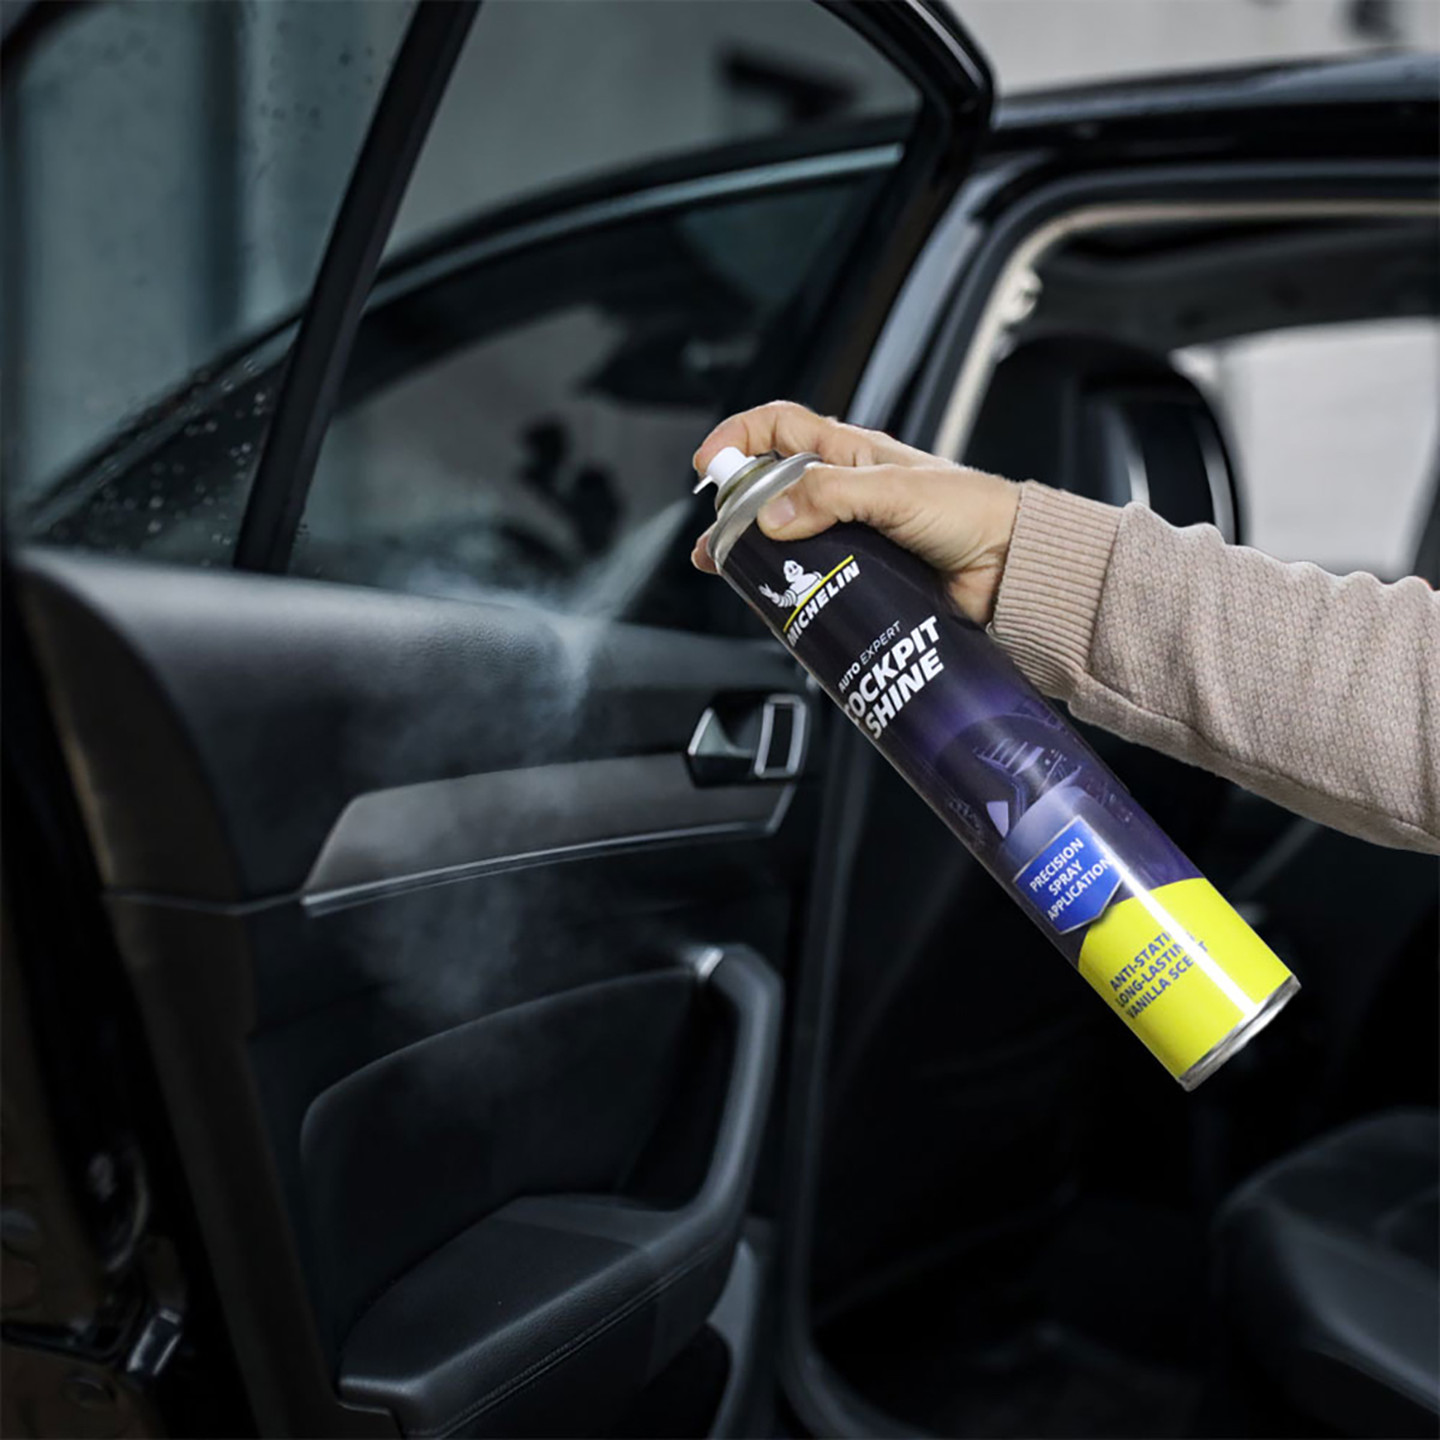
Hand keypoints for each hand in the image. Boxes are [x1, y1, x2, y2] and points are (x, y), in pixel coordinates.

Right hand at [691, 401, 1020, 624]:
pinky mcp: (863, 578)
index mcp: (852, 454)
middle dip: (735, 512)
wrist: (1014, 570)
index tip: (709, 465)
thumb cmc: (974, 513)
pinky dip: (792, 591)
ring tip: (737, 577)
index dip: (738, 437)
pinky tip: (782, 603)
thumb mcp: (895, 491)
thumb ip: (831, 496)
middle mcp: (847, 491)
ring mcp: (854, 536)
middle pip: (772, 490)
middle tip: (715, 541)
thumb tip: (771, 515)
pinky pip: (815, 581)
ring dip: (757, 557)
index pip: (779, 427)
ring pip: (788, 540)